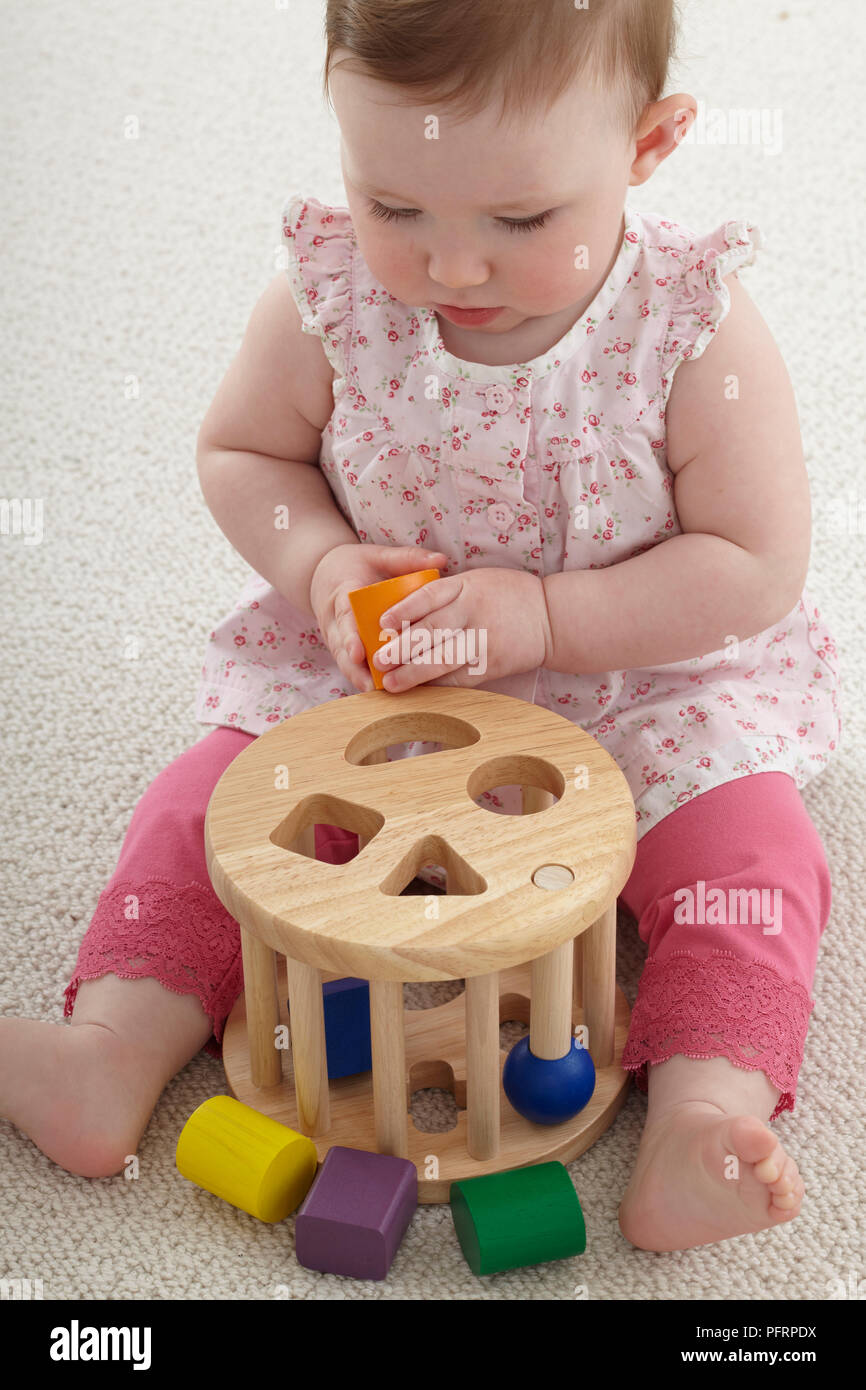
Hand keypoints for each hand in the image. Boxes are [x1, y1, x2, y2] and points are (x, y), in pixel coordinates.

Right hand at [309, 542, 450, 691]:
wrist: (324, 576)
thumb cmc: (356, 564)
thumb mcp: (378, 555)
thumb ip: (407, 558)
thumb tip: (442, 559)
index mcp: (341, 594)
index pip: (344, 616)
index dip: (350, 636)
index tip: (359, 652)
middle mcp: (334, 620)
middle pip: (342, 647)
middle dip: (355, 666)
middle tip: (372, 683)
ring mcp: (335, 638)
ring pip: (344, 662)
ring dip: (360, 678)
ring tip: (378, 693)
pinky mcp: (340, 649)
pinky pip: (350, 667)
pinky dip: (362, 679)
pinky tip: (381, 694)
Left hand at [371, 566, 551, 691]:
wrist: (551, 618)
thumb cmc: (509, 595)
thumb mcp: (477, 580)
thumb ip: (447, 592)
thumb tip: (405, 611)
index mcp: (467, 587)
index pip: (429, 597)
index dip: (403, 611)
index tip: (381, 623)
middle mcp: (474, 613)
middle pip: (431, 631)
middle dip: (401, 648)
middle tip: (378, 660)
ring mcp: (484, 641)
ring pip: (443, 659)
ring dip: (413, 673)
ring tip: (391, 683)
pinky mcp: (492, 665)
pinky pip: (459, 677)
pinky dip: (437, 685)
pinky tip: (418, 690)